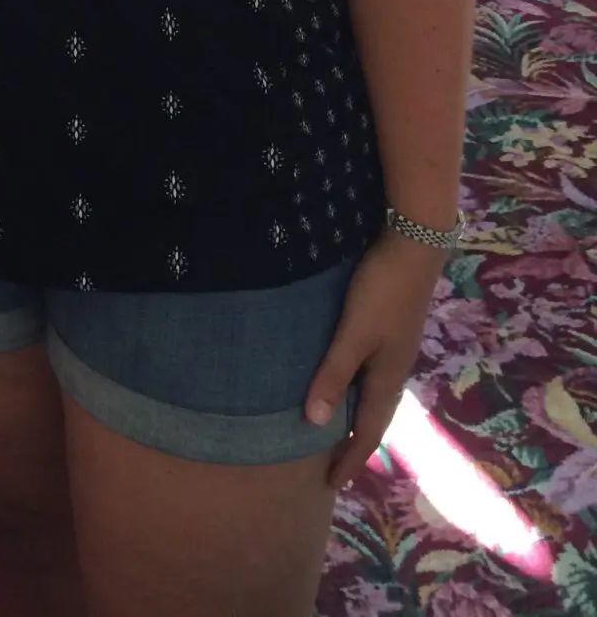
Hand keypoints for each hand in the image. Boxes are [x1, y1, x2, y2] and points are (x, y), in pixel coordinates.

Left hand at [304, 230, 446, 489]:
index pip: (367, 432)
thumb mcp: (353, 333)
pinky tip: (349, 381)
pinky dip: (359, 391)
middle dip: (355, 445)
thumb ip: (334, 374)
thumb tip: (314, 423)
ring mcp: (394, 348)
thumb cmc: (381, 290)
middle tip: (333, 467)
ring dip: (358, 418)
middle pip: (373, 418)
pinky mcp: (390, 328)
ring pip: (374, 396)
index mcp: (387, 378)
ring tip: (338, 432)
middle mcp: (394, 369)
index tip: (332, 486)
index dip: (350, 459)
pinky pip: (373, 374)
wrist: (414, 244)